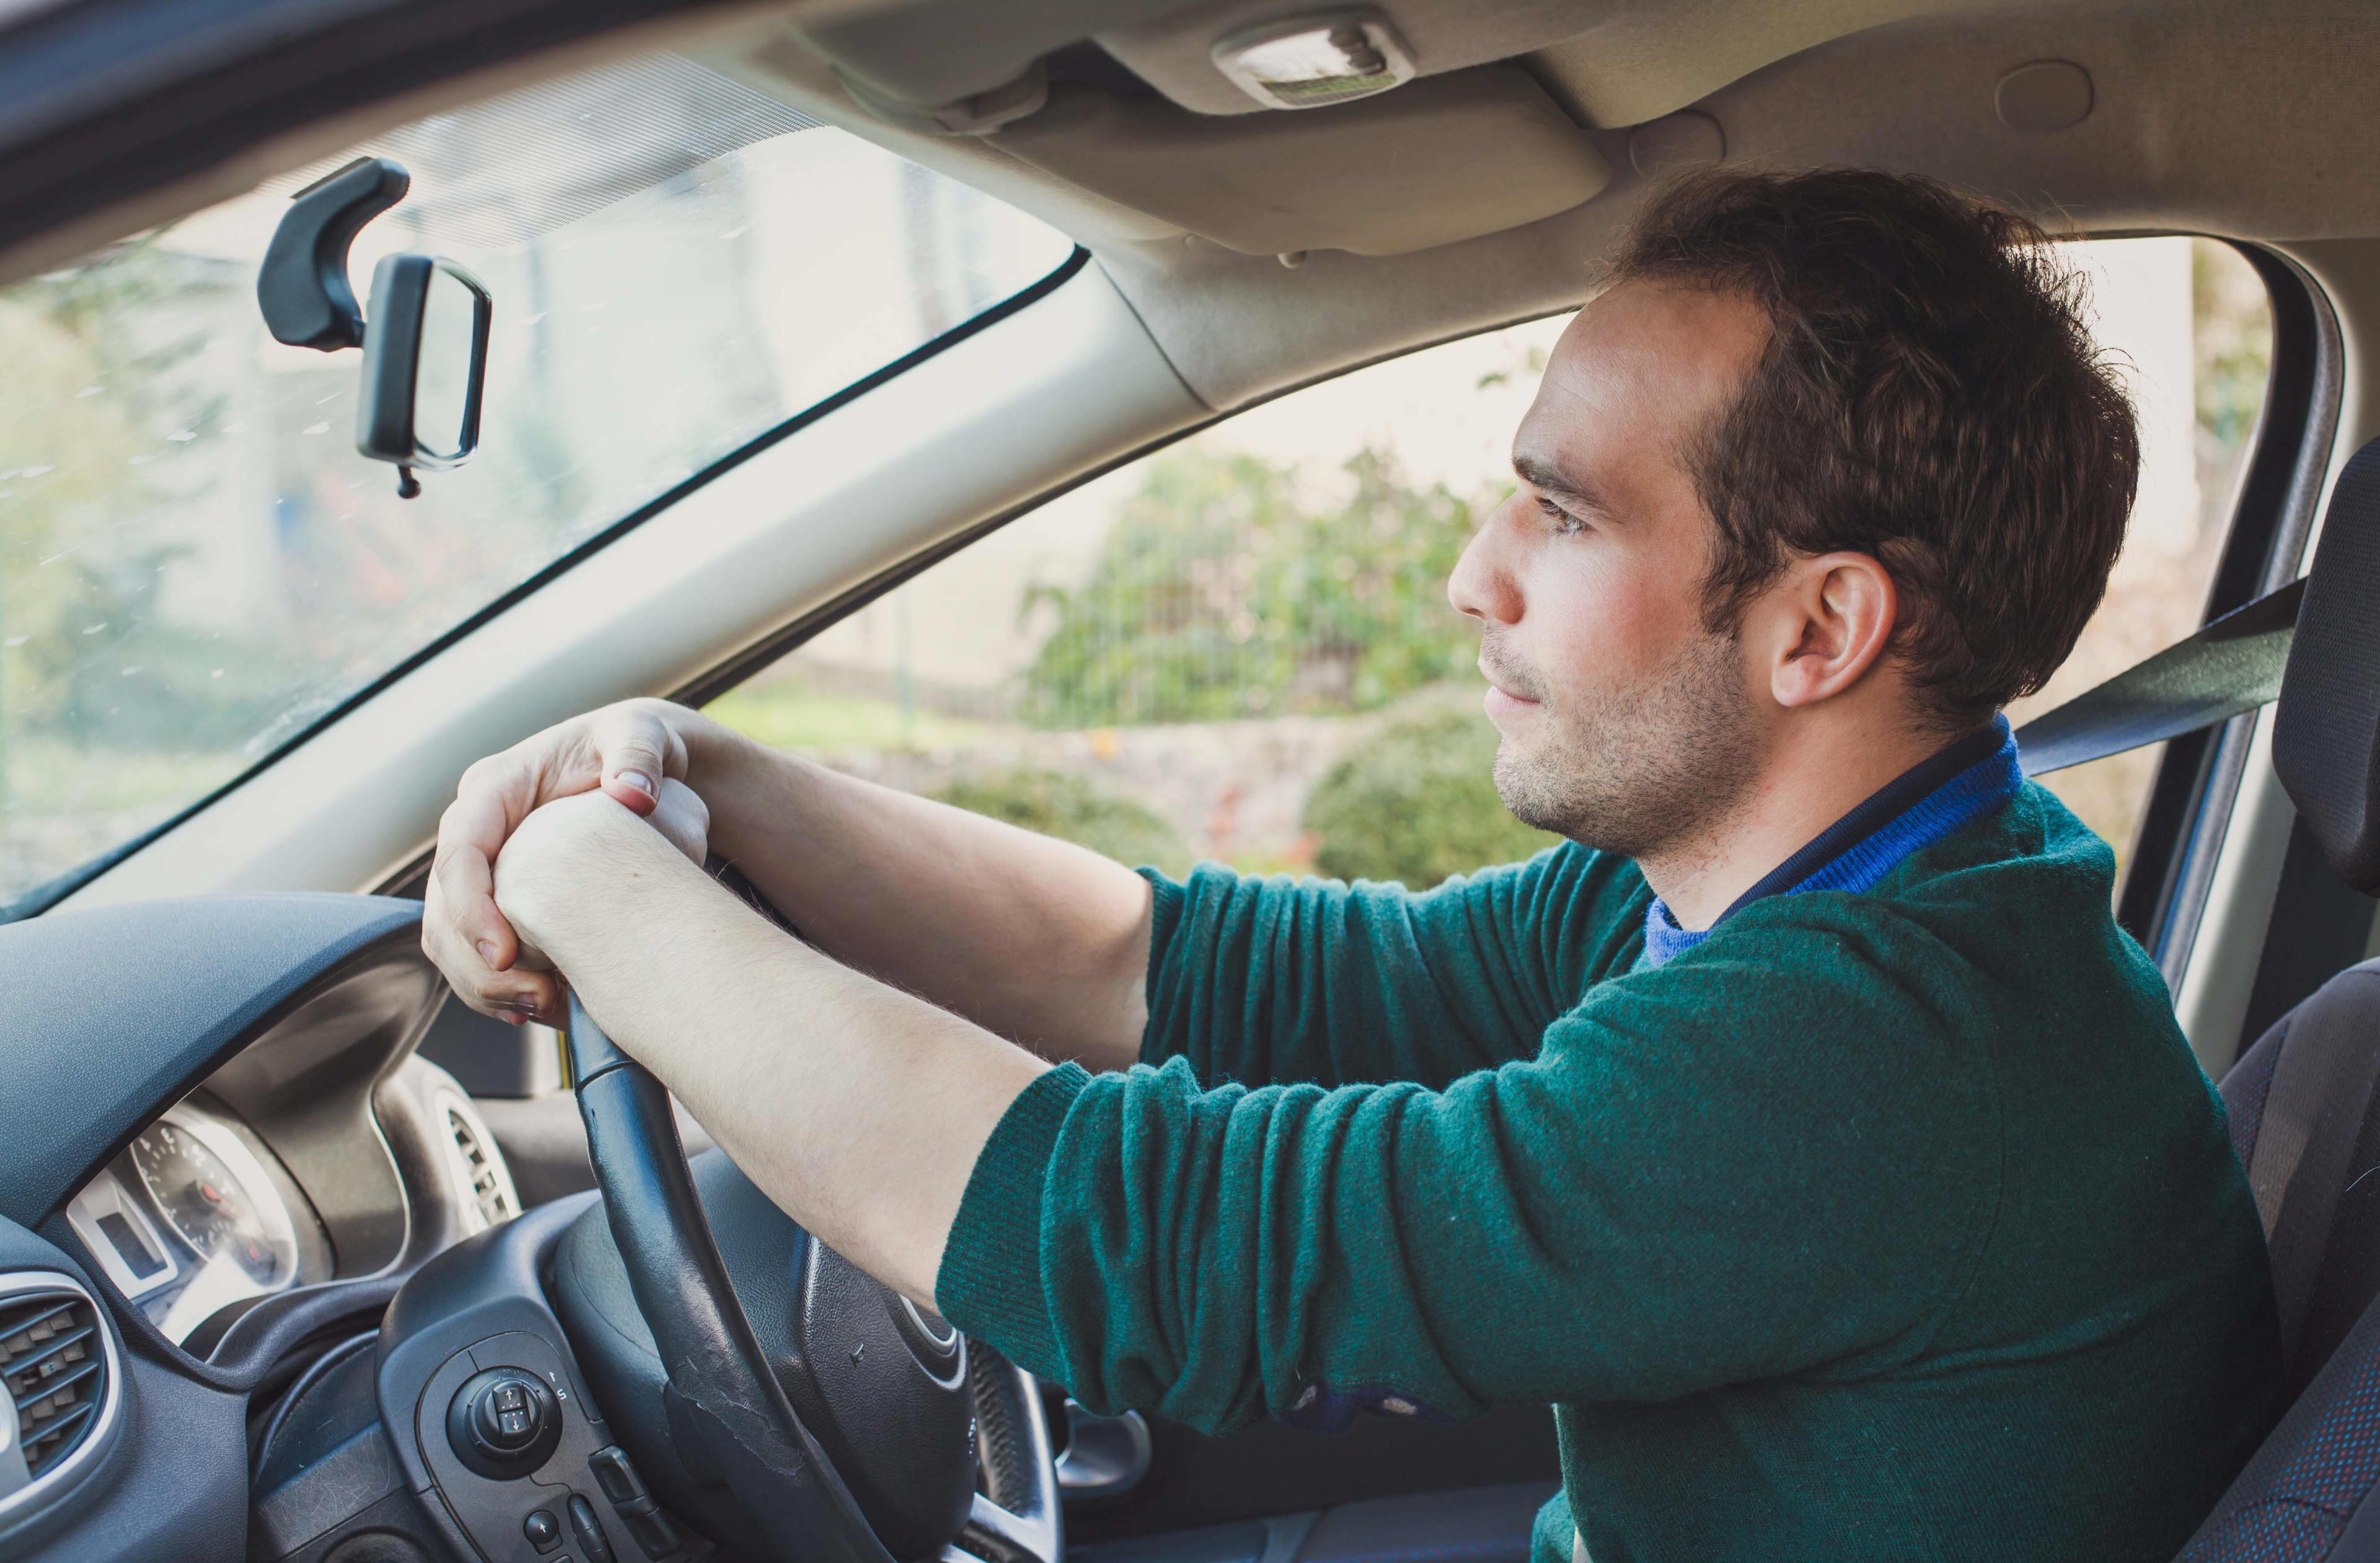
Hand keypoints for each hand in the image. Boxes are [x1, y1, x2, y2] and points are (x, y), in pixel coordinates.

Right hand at [424, 700, 705, 1024]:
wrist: (642, 768)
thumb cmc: (634, 746)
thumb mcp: (640, 734)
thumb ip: (637, 754)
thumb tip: (632, 794)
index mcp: (494, 787)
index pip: (461, 852)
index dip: (471, 908)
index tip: (505, 955)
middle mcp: (475, 827)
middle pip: (443, 906)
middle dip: (478, 963)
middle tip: (534, 1000)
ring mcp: (482, 865)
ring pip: (450, 937)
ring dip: (485, 984)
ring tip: (542, 1011)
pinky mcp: (496, 895)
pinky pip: (475, 949)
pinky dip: (499, 985)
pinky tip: (541, 1009)